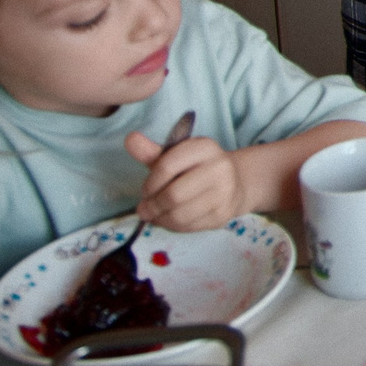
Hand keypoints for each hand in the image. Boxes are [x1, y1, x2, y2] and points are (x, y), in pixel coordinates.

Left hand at [127, 130, 243, 232]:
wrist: (235, 183)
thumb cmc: (196, 169)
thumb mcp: (175, 156)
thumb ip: (151, 151)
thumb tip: (130, 139)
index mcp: (204, 147)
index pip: (167, 166)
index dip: (150, 183)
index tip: (145, 191)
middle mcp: (219, 167)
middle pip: (173, 195)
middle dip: (153, 206)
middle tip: (145, 209)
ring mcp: (224, 192)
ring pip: (179, 214)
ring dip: (160, 219)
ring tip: (156, 215)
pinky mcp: (223, 214)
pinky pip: (189, 227)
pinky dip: (173, 226)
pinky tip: (171, 220)